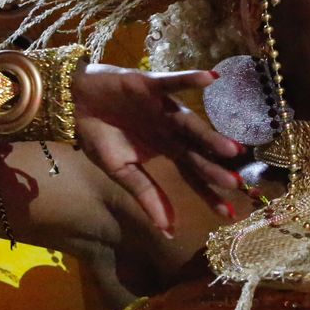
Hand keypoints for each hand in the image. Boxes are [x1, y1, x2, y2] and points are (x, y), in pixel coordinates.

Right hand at [72, 65, 245, 234]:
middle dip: (215, 168)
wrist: (73, 104)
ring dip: (210, 135)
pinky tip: (211, 78)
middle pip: (197, 151)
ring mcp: (163, 107)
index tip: (228, 214)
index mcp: (168, 149)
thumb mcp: (122, 171)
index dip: (209, 193)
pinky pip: (172, 82)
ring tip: (232, 149)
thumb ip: (147, 195)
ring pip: (190, 122)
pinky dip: (190, 79)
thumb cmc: (100, 136)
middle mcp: (172, 129)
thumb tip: (168, 231)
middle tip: (236, 184)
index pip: (193, 174)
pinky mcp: (150, 85)